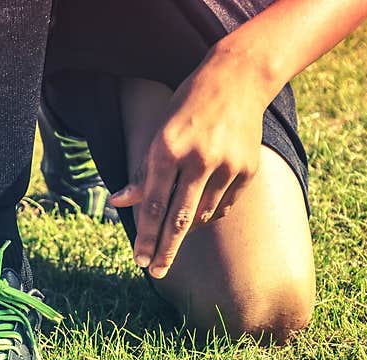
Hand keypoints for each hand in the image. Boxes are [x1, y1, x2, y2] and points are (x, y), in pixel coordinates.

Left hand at [108, 57, 268, 279]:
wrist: (238, 79)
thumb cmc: (188, 107)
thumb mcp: (159, 133)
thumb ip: (143, 173)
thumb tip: (119, 203)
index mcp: (169, 149)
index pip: (154, 205)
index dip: (146, 236)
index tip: (140, 260)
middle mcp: (198, 159)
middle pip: (179, 220)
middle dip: (165, 250)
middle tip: (155, 272)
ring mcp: (227, 165)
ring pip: (202, 215)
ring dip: (186, 227)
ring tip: (177, 229)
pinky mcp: (247, 169)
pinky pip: (223, 205)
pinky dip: (210, 210)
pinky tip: (203, 200)